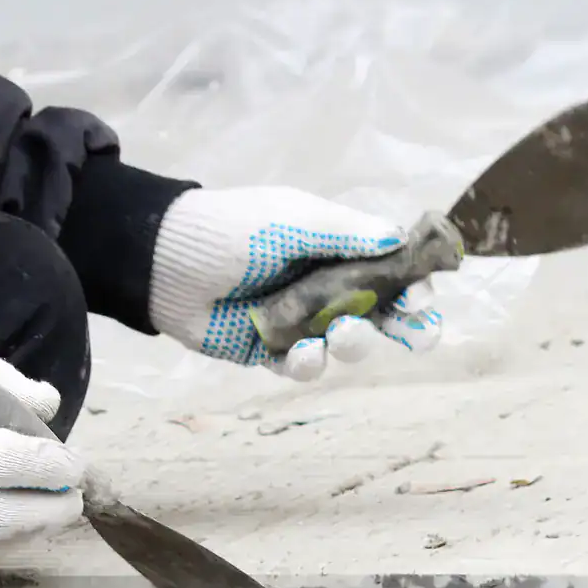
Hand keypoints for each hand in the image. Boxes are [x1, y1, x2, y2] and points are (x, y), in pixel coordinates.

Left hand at [149, 186, 443, 381]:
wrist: (164, 261)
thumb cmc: (233, 228)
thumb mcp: (294, 219)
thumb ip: (347, 233)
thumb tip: (399, 237)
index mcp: (336, 249)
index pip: (391, 271)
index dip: (413, 288)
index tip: (423, 299)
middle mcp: (324, 287)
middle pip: (381, 315)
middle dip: (404, 327)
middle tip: (415, 335)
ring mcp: (299, 322)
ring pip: (346, 346)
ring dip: (354, 343)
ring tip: (340, 334)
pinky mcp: (269, 352)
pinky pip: (302, 367)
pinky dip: (307, 364)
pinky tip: (300, 353)